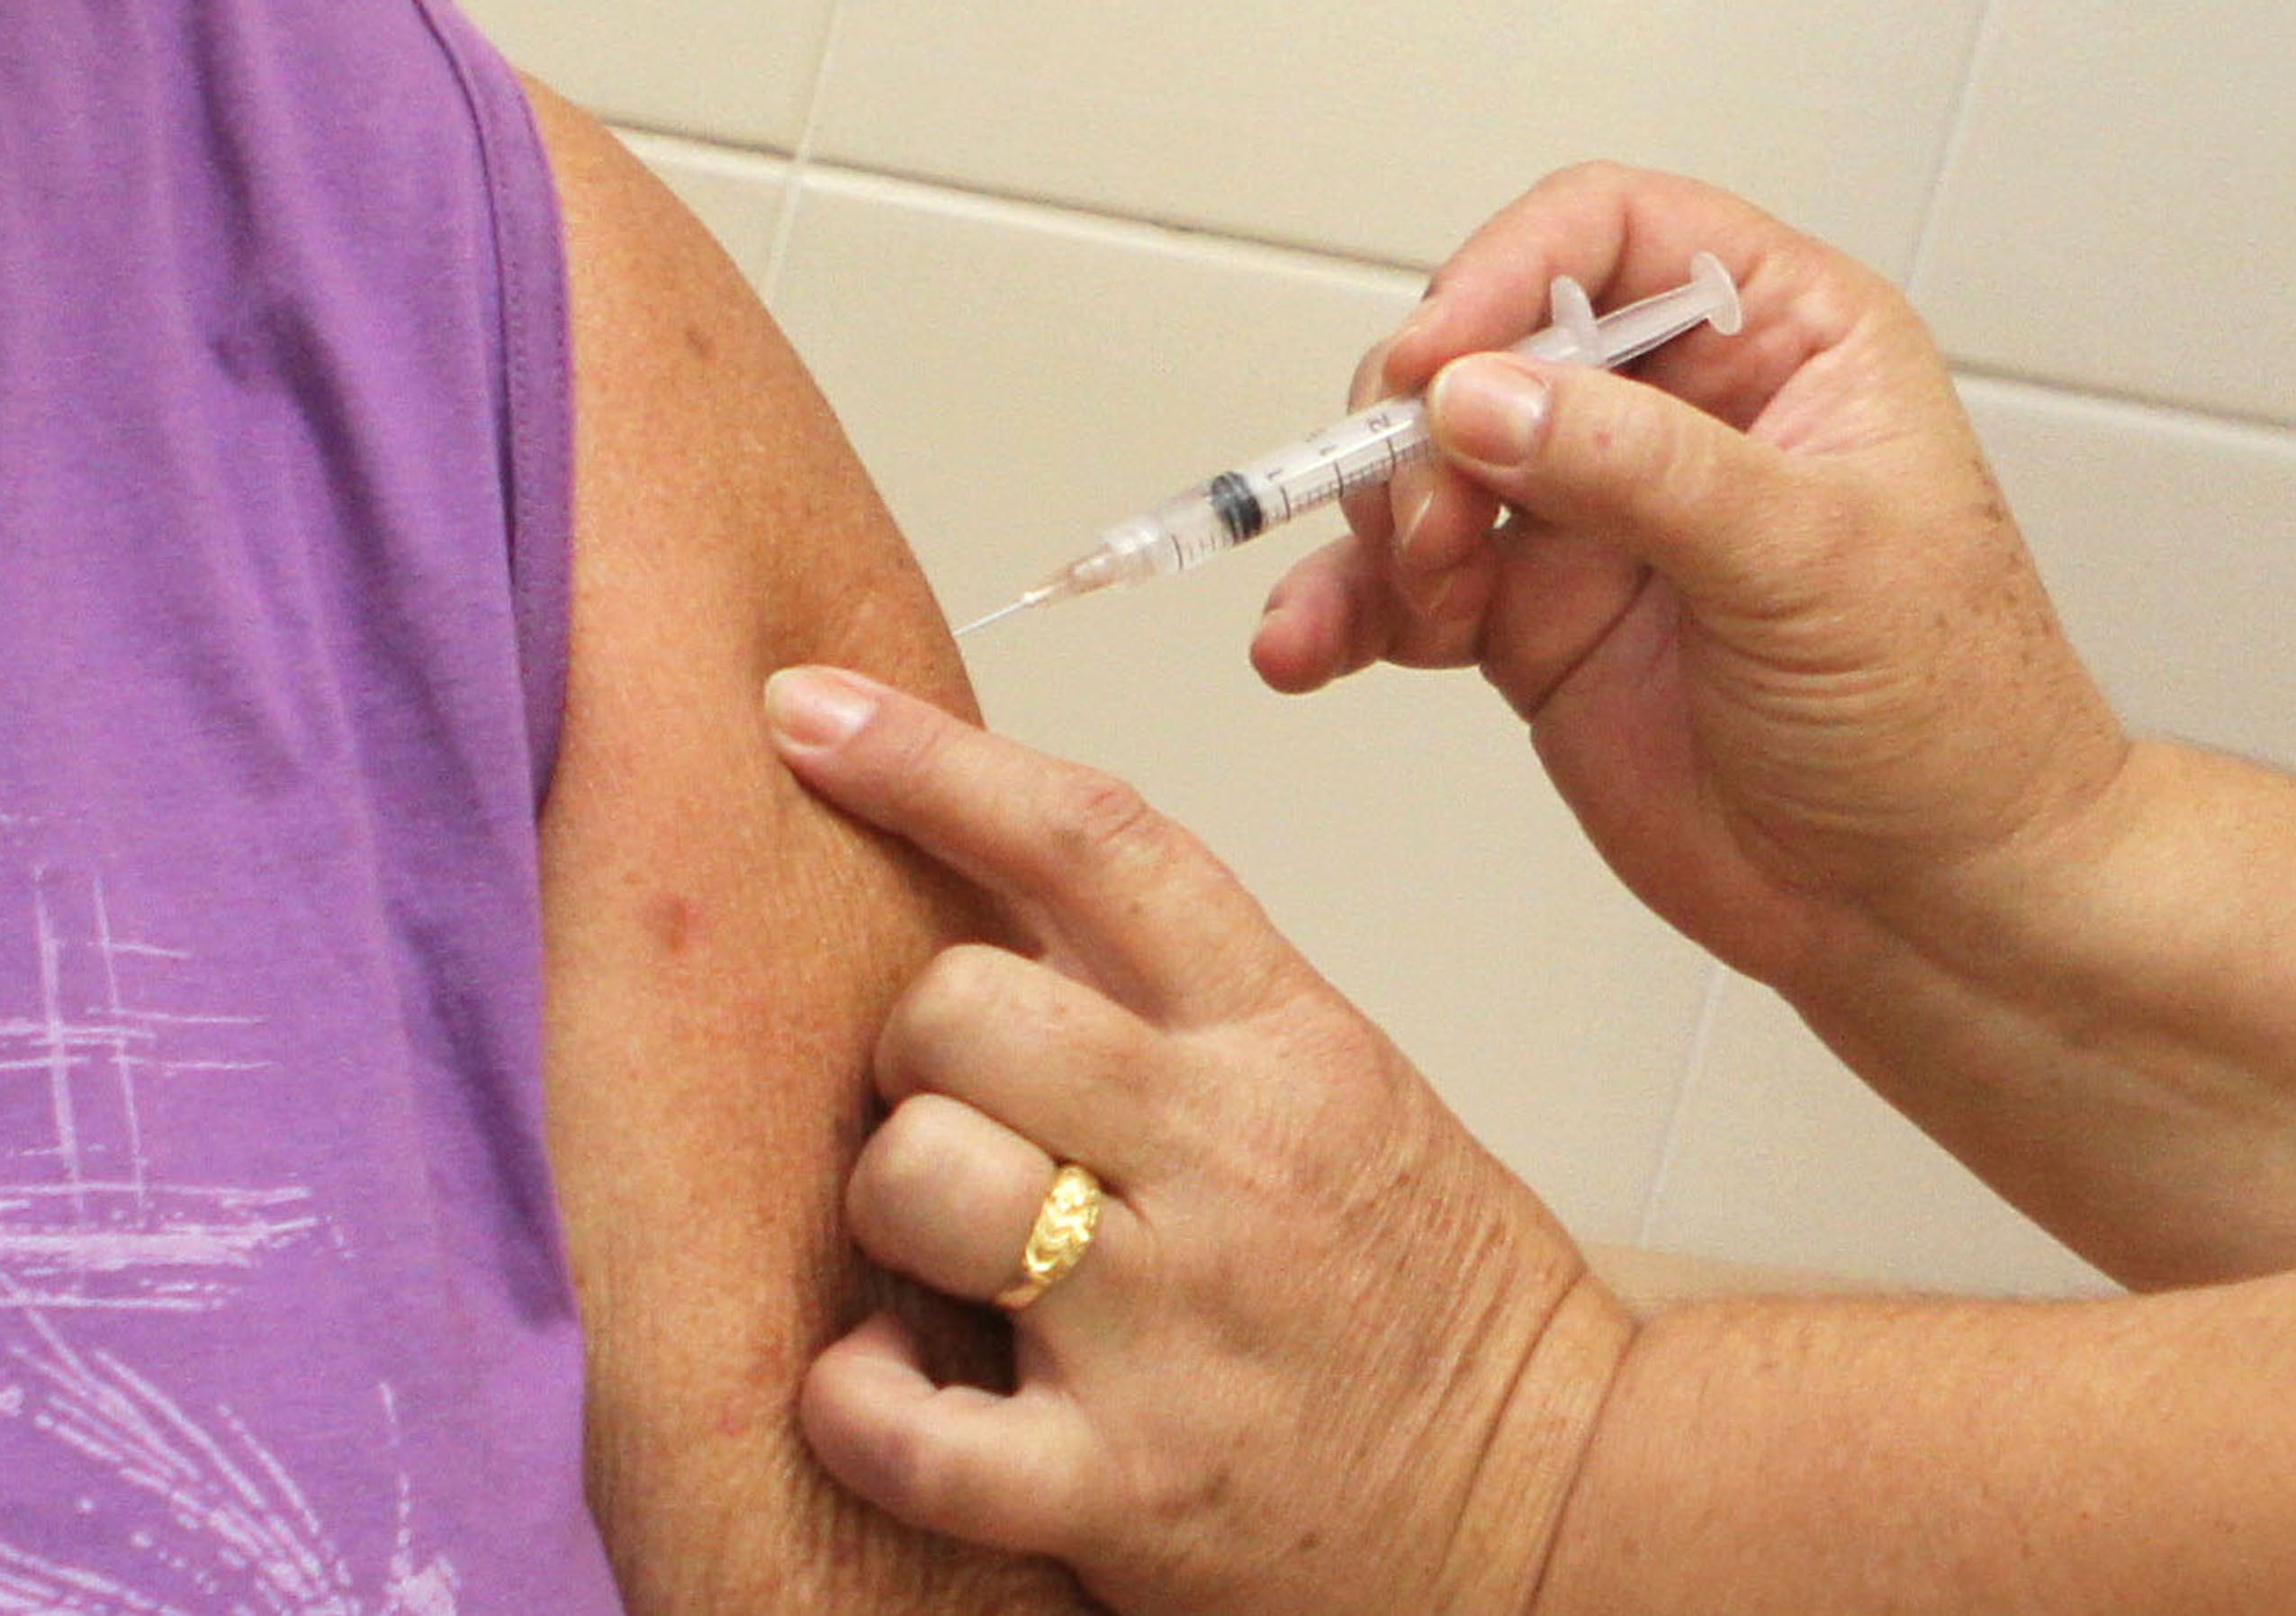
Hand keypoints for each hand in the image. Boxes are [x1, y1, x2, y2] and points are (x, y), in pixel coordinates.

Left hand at [765, 667, 1629, 1615]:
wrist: (1562, 1498)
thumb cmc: (1434, 1287)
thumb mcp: (1339, 1082)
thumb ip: (1180, 998)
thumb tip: (983, 906)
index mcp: (1284, 1039)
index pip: (1101, 841)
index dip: (934, 760)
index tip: (813, 710)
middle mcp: (1225, 1157)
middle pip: (958, 1007)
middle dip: (912, 1048)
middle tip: (955, 1109)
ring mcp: (1170, 1326)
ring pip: (915, 1178)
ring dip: (890, 1209)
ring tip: (948, 1254)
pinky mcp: (1122, 1488)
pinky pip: (899, 1423)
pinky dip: (856, 1402)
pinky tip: (896, 1387)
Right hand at [1252, 164, 2126, 983]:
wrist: (1921, 901)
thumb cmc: (1943, 716)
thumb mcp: (1811, 562)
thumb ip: (1641, 470)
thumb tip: (1480, 397)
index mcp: (1776, 345)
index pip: (1609, 237)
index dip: (1504, 275)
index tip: (1435, 364)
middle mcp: (1669, 419)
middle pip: (1489, 350)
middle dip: (1425, 426)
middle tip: (1423, 517)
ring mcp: (1590, 527)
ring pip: (1427, 473)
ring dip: (1376, 526)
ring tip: (1404, 601)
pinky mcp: (1531, 630)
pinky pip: (1405, 596)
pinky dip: (1342, 615)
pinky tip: (1303, 647)